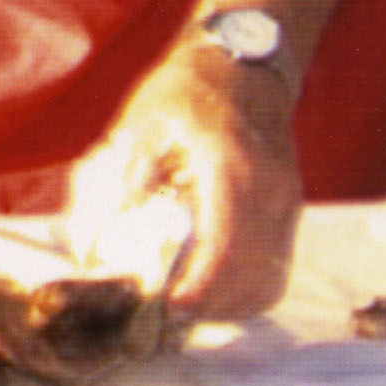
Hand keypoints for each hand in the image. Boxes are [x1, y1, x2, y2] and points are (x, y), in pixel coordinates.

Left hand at [64, 42, 303, 322]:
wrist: (242, 68)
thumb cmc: (186, 94)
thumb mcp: (140, 127)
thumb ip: (120, 184)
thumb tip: (97, 245)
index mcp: (232, 169)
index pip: (227, 244)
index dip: (200, 285)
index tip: (169, 308)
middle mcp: (270, 193)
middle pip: (250, 276)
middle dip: (206, 306)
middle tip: (158, 318)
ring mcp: (286, 207)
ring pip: (267, 283)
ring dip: (225, 308)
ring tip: (179, 311)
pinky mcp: (288, 216)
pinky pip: (273, 273)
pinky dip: (242, 295)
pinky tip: (206, 294)